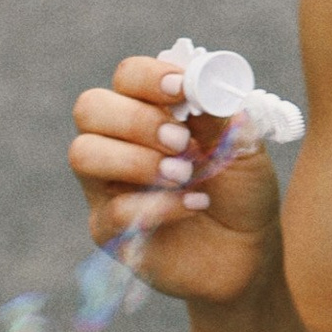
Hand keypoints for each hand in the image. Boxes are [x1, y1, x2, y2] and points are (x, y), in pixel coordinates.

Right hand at [68, 53, 284, 306]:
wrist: (249, 254)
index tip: (181, 89)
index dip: (148, 77)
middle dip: (136, 120)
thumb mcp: (243, 148)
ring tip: (183, 174)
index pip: (127, 77)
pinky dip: (159, 205)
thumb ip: (220, 114)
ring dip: (136, 160)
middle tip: (181, 142)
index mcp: (150, 112)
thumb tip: (200, 82)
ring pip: (83, 154)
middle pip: (90, 108)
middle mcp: (118, 142)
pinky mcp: (108, 229)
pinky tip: (195, 204)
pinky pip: (113, 209)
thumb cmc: (242, 193)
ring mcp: (106, 186)